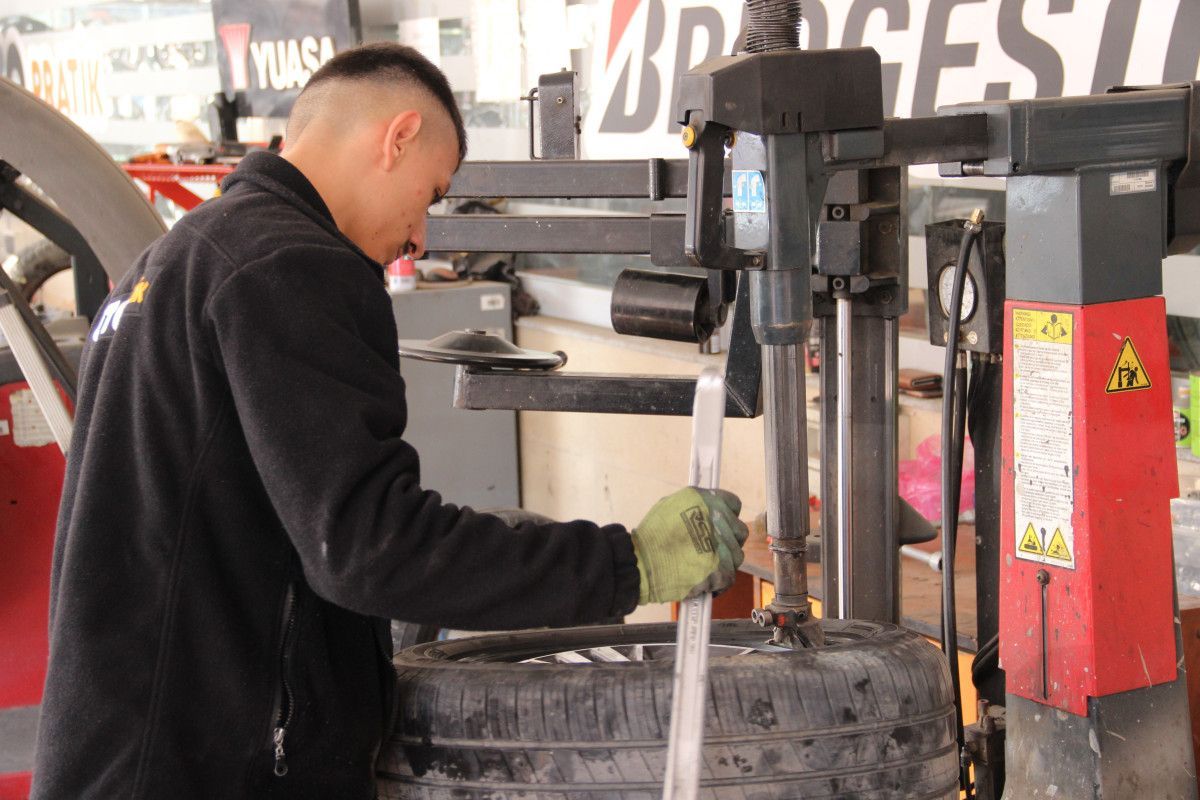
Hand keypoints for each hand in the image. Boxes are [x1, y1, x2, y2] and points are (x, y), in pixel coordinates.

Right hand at [631, 488, 748, 604]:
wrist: (642, 562)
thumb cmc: (652, 535)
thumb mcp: (671, 506)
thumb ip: (695, 508)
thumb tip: (708, 514)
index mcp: (706, 499)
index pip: (734, 505)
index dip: (727, 517)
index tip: (718, 527)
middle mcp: (718, 518)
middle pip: (738, 532)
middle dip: (727, 541)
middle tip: (710, 550)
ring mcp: (721, 545)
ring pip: (736, 556)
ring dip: (724, 562)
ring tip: (704, 566)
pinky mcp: (720, 570)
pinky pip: (729, 576)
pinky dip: (717, 581)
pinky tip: (705, 580)